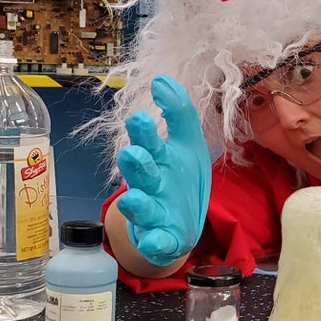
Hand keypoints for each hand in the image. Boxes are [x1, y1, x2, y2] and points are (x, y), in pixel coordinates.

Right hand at [115, 76, 211, 265]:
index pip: (149, 142)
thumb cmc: (180, 177)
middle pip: (140, 172)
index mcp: (158, 158)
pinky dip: (155, 242)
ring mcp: (153, 211)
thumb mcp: (188, 142)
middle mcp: (151, 183)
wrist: (179, 222)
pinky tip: (156, 240)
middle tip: (132, 152)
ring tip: (134, 198)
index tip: (140, 116)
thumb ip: (178, 111)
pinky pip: (155, 241)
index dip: (144, 132)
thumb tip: (163, 79)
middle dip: (136, 163)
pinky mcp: (160, 238)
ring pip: (141, 206)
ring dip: (137, 203)